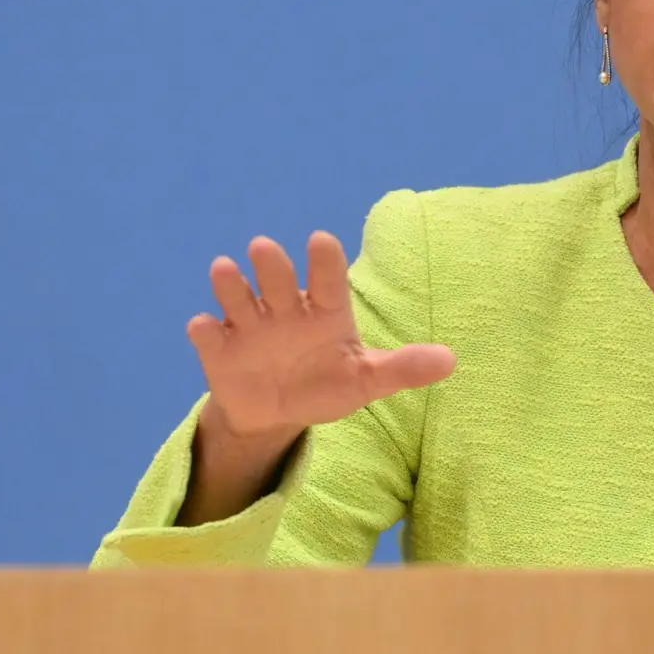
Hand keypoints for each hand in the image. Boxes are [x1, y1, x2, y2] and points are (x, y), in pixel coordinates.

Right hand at [186, 232, 455, 442]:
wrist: (278, 413)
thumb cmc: (328, 383)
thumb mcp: (367, 380)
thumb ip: (403, 368)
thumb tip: (450, 361)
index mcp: (324, 311)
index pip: (328, 280)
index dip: (325, 262)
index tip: (322, 240)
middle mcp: (285, 310)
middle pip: (278, 281)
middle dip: (271, 265)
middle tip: (264, 247)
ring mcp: (249, 327)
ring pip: (238, 297)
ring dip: (230, 285)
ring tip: (225, 270)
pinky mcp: (219, 350)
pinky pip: (208, 336)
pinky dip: (204, 332)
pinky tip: (203, 328)